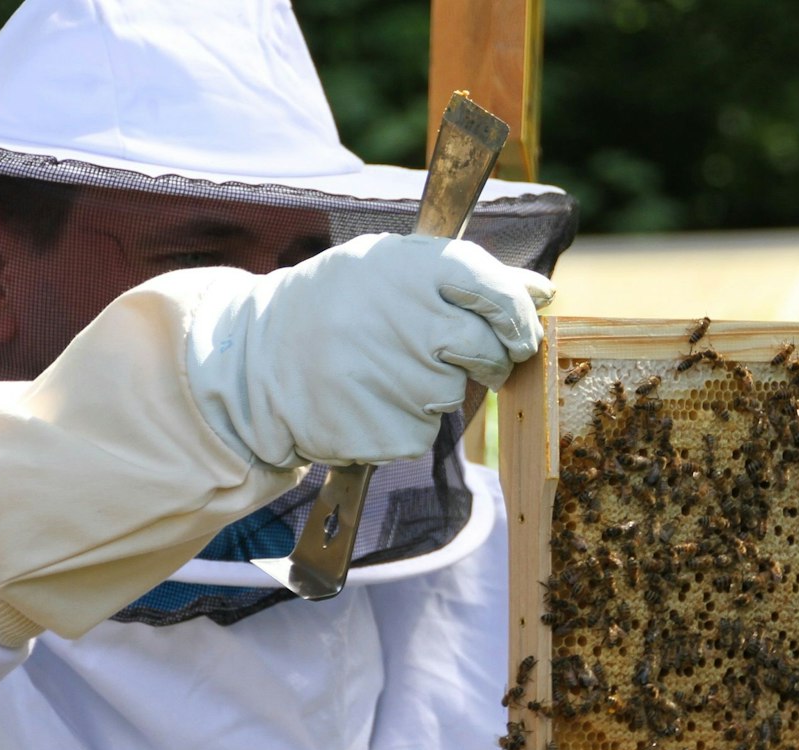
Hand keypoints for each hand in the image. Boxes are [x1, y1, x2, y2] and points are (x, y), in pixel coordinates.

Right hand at [188, 233, 553, 468]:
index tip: (520, 332)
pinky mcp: (389, 430)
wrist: (255, 360)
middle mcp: (407, 319)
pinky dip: (405, 423)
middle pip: (487, 348)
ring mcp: (397, 378)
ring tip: (381, 370)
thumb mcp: (393, 271)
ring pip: (454, 395)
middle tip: (456, 356)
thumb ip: (471, 280)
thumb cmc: (340, 307)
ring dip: (434, 390)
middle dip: (488, 359)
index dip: (515, 314)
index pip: (491, 287)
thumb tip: (543, 293)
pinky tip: (367, 400)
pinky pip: (423, 433)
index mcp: (408, 267)